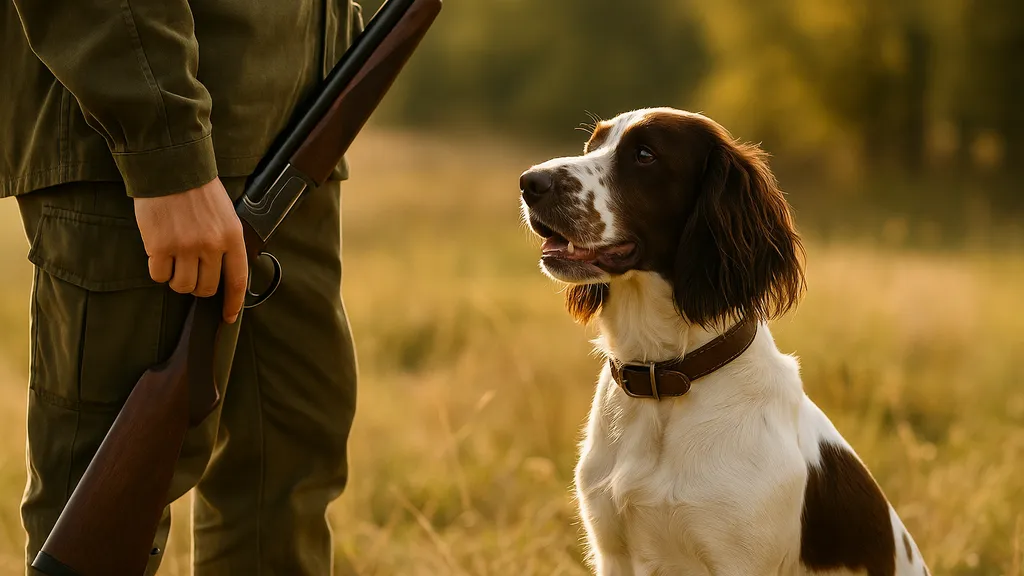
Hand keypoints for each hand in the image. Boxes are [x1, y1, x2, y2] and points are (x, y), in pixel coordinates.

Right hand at [134, 177, 247, 322]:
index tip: (228, 316)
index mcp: (232, 237)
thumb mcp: (225, 214)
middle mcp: (211, 245)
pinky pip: (159, 276)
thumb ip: (225, 242)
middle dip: (197, 287)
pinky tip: (159, 254)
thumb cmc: (198, 190)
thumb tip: (222, 271)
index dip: (233, 303)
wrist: (170, 168)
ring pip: (182, 285)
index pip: (237, 280)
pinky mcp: (160, 246)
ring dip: (177, 279)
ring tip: (174, 260)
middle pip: (206, 288)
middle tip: (190, 273)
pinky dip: (158, 270)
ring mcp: (185, 247)